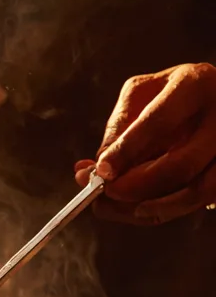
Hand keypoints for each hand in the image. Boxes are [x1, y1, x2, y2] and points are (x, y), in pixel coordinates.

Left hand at [75, 63, 215, 224]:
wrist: (214, 96)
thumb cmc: (170, 94)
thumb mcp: (141, 96)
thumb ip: (117, 130)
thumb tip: (92, 173)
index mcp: (194, 85)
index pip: (159, 123)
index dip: (126, 151)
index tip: (101, 171)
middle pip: (181, 165)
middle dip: (135, 187)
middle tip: (107, 193)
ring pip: (196, 192)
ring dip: (150, 207)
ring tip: (115, 205)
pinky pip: (199, 202)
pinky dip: (164, 211)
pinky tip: (137, 208)